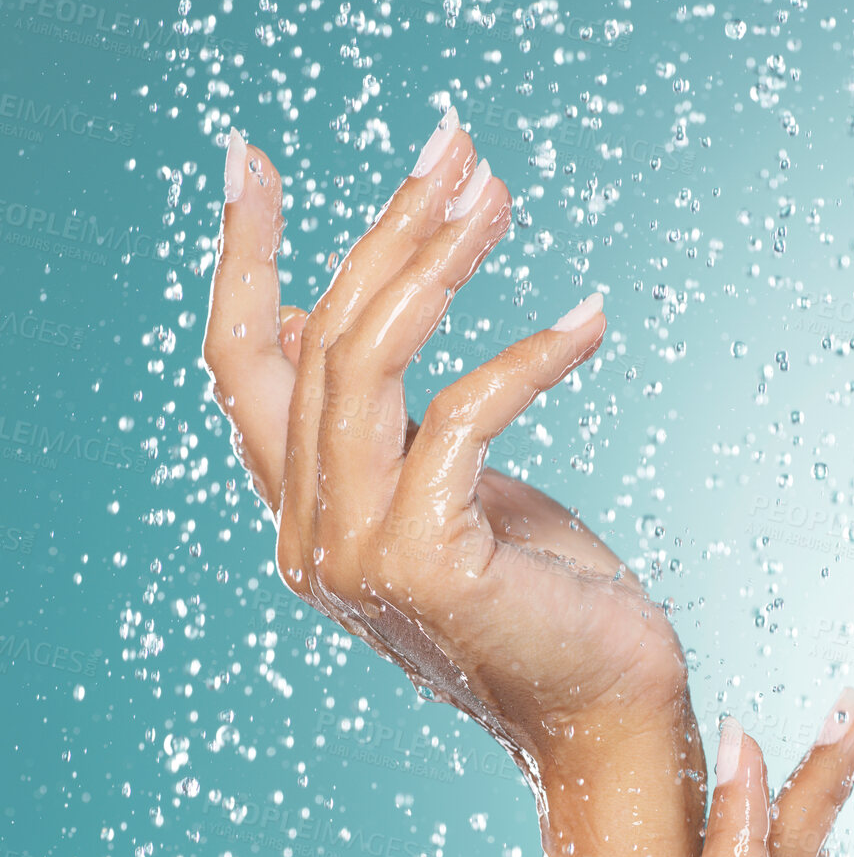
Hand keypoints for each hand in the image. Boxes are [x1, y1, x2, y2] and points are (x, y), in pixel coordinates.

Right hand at [203, 112, 691, 790]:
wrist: (607, 710)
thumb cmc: (550, 598)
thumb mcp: (459, 487)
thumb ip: (394, 421)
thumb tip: (340, 309)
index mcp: (307, 515)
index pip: (244, 368)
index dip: (243, 259)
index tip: (253, 161)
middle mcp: (310, 538)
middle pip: (319, 343)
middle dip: (389, 229)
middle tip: (458, 146)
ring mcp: (356, 556)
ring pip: (367, 363)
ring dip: (439, 261)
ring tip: (501, 192)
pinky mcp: (424, 564)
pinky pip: (463, 416)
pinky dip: (532, 356)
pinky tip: (593, 323)